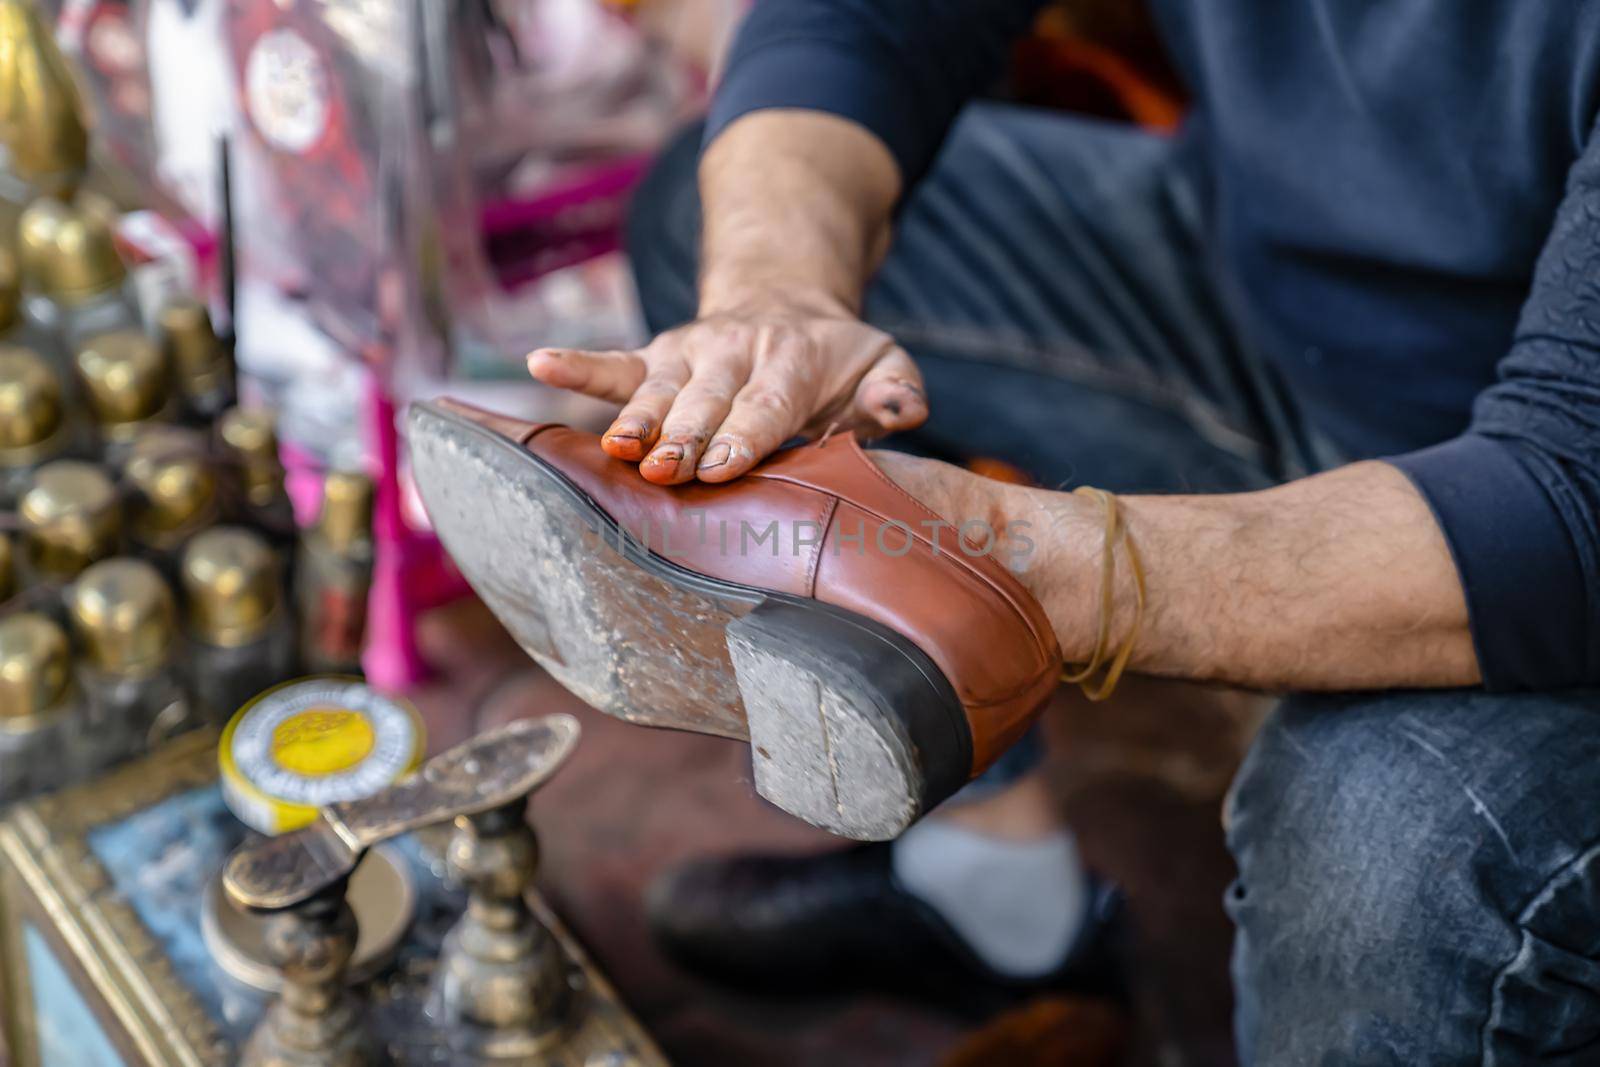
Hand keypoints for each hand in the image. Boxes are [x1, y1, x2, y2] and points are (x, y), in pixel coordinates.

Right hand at [527, 301, 927, 483]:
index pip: (766, 406)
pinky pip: (614, 364)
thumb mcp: (884, 362)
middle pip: (705, 401)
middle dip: (686, 437)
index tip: (720, 468)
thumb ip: (898, 388)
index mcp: (793, 360)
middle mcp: (736, 351)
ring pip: (658, 389)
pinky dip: (577, 365)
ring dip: (637, 421)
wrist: (788, 302)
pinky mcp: (656, 357)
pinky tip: (539, 364)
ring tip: (617, 448)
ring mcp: (690, 352)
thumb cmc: (838, 359)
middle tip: (668, 471)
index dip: (743, 437)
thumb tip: (905, 410)